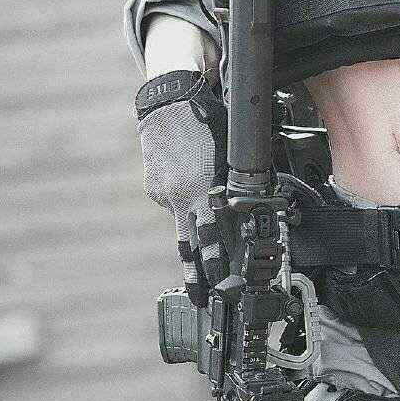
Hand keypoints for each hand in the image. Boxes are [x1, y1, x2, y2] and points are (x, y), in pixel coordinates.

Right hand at [136, 70, 228, 300]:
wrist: (168, 100)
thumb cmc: (207, 120)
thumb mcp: (228, 152)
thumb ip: (233, 182)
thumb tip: (244, 209)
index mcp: (201, 187)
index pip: (211, 237)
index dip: (216, 264)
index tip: (220, 287)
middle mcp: (180, 195)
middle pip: (191, 245)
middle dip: (199, 274)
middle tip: (203, 300)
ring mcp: (164, 193)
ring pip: (181, 228)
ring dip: (189, 258)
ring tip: (193, 287)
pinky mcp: (155, 188)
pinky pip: (173, 207)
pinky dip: (184, 212)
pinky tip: (190, 213)